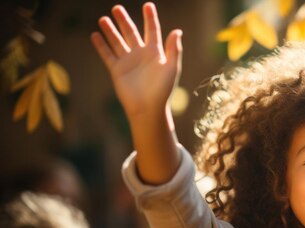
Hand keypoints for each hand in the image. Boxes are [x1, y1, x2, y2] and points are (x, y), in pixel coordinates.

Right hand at [91, 2, 181, 124]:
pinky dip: (101, 46)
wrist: (148, 108)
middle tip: (117, 8)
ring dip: (110, 30)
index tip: (148, 5)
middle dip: (124, 20)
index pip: (152, 30)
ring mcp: (128, 61)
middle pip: (131, 33)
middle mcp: (141, 54)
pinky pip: (108, 55)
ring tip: (103, 18)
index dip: (150, 18)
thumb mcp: (172, 68)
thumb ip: (174, 49)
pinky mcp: (117, 70)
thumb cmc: (163, 90)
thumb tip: (177, 31)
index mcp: (155, 52)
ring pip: (117, 42)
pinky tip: (95, 35)